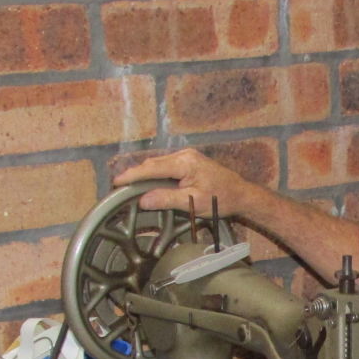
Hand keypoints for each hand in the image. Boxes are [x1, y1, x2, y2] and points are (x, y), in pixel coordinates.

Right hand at [112, 148, 262, 216]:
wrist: (241, 194)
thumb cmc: (221, 199)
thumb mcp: (192, 203)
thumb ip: (166, 199)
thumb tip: (143, 200)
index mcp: (184, 163)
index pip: (151, 169)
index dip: (132, 175)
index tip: (117, 182)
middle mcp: (184, 155)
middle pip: (153, 164)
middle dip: (136, 174)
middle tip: (119, 186)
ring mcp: (187, 156)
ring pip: (159, 164)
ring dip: (145, 174)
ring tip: (131, 185)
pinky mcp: (190, 160)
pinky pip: (167, 165)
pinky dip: (156, 173)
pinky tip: (150, 182)